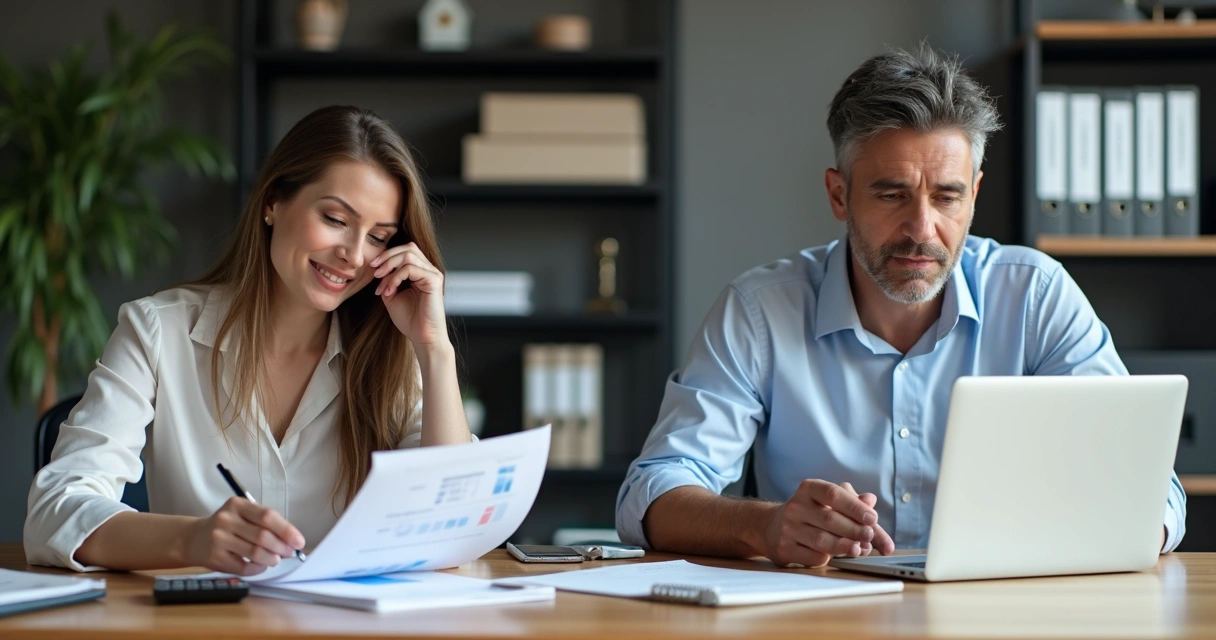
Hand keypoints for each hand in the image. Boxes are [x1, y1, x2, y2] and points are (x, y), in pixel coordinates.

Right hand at [185, 497, 305, 574]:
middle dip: (282, 547)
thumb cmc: (228, 526)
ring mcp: (218, 539)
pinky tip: (260, 566)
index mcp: (237, 504)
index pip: (267, 516)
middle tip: (290, 552)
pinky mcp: (215, 558)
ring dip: (271, 559)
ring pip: (254, 553)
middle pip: (263, 536)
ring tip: (276, 559)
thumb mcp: (242, 515)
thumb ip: (264, 523)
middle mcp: (226, 520)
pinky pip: (244, 567)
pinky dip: (258, 568)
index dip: (286, 530)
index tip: (299, 541)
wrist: (194, 538)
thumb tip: (292, 540)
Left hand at [369, 242, 447, 346]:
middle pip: (408, 248)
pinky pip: (411, 269)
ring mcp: (433, 274)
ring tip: (381, 283)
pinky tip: (389, 291)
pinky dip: (395, 277)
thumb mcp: (392, 296)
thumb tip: (378, 268)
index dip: (387, 256)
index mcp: (420, 272)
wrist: (422, 337)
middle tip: (373, 270)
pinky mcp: (434, 280)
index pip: (405, 251)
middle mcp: (429, 270)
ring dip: (389, 267)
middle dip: (387, 256)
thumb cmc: (410, 320)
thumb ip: (387, 280)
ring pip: (408, 255)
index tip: (372, 269)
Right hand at [762, 479, 895, 567]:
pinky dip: (830, 558)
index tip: (873, 518)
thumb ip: (852, 503)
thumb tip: (870, 501)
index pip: (833, 494)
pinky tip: (837, 556)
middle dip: (854, 529)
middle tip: (869, 536)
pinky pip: (813, 557)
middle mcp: (795, 506)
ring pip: (822, 540)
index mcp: (808, 489)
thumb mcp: (828, 502)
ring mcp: (788, 529)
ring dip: (845, 546)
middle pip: (830, 519)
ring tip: (860, 549)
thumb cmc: (810, 514)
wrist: (771, 528)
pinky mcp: (785, 549)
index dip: (855, 507)